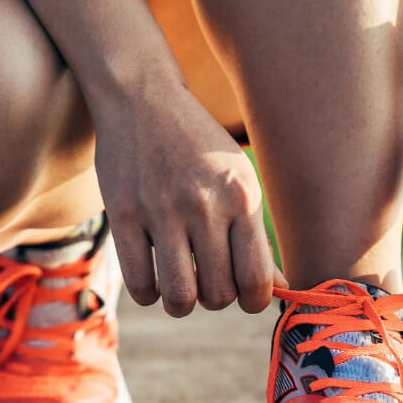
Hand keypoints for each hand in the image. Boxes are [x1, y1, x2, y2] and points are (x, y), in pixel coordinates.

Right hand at [91, 79, 282, 316]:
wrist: (142, 98)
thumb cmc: (197, 144)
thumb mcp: (237, 177)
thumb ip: (255, 234)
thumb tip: (279, 288)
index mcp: (241, 196)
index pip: (257, 280)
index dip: (253, 302)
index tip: (242, 296)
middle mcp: (204, 204)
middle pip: (218, 294)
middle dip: (213, 300)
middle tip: (206, 283)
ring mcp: (161, 210)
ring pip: (179, 296)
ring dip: (181, 304)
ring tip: (179, 288)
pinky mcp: (123, 214)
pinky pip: (139, 282)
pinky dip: (148, 294)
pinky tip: (151, 280)